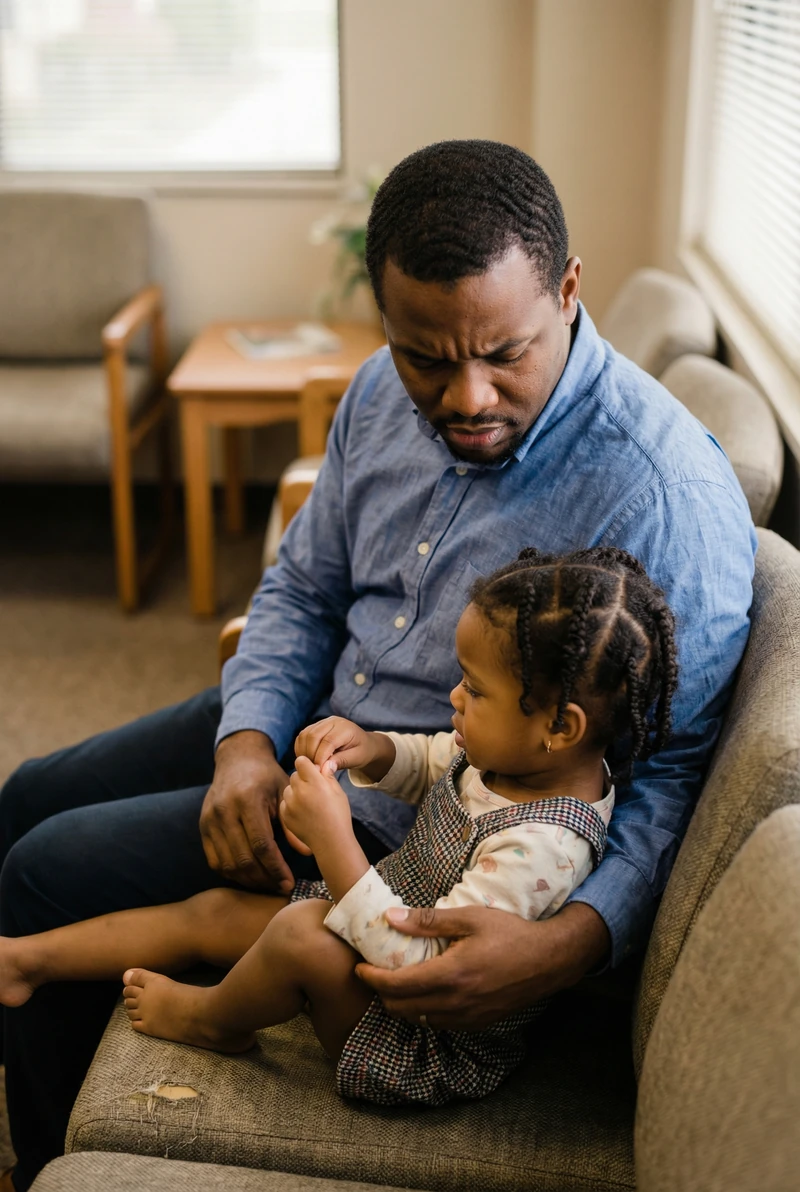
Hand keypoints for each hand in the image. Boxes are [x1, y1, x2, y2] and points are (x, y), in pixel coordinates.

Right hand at [200, 730, 293, 892]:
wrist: (238, 760)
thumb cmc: (267, 777)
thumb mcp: (285, 792)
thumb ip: (292, 823)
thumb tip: (307, 853)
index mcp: (248, 800)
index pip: (262, 845)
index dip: (276, 868)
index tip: (289, 882)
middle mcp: (225, 811)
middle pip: (243, 859)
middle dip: (264, 879)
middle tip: (281, 887)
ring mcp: (210, 820)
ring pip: (227, 864)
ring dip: (248, 880)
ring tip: (268, 884)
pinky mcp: (203, 826)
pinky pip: (214, 861)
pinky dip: (231, 873)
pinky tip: (249, 875)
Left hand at [279, 756, 352, 858]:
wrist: (331, 842)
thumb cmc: (339, 816)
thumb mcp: (338, 792)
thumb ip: (328, 775)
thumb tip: (324, 763)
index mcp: (315, 783)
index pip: (301, 761)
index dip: (307, 765)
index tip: (313, 772)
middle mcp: (300, 791)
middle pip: (294, 774)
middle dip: (302, 779)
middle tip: (314, 790)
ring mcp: (291, 804)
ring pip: (288, 789)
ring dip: (296, 792)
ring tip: (309, 803)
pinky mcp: (285, 815)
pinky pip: (285, 802)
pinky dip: (292, 804)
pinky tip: (304, 812)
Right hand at [294, 717, 394, 782]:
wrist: (364, 743)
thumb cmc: (362, 751)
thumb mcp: (357, 758)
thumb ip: (342, 761)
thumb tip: (325, 768)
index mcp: (344, 727)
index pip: (328, 741)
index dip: (320, 757)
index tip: (318, 771)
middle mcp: (332, 721)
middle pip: (313, 735)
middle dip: (310, 754)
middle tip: (313, 769)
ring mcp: (322, 722)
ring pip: (305, 735)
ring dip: (304, 751)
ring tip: (309, 765)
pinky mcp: (315, 727)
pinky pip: (302, 736)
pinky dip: (301, 748)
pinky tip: (307, 759)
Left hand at [355, 902, 610, 1030]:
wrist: (549, 960)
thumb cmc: (510, 933)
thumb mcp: (469, 917)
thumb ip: (427, 920)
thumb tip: (390, 917)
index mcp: (449, 975)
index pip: (396, 986)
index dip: (371, 979)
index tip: (359, 968)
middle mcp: (455, 1003)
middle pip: (401, 1009)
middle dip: (382, 993)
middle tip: (375, 974)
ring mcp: (467, 1017)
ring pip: (418, 1020)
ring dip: (401, 1004)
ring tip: (397, 982)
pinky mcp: (477, 1023)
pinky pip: (438, 1024)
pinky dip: (423, 1011)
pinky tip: (426, 993)